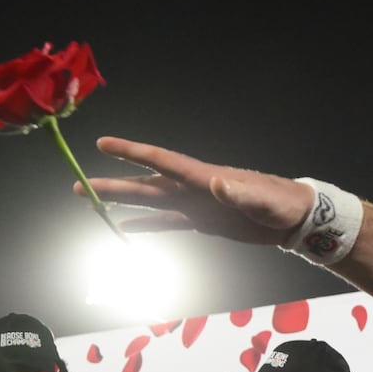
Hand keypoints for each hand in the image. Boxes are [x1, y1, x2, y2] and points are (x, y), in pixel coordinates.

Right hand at [83, 138, 315, 242]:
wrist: (294, 218)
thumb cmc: (280, 204)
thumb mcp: (262, 200)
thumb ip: (238, 193)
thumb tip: (216, 183)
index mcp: (203, 177)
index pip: (162, 161)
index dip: (132, 152)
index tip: (103, 144)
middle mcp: (193, 188)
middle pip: (146, 183)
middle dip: (113, 183)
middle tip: (78, 184)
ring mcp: (196, 204)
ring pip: (151, 201)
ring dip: (122, 201)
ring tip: (91, 201)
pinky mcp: (202, 221)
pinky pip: (167, 223)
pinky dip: (146, 225)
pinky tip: (124, 227)